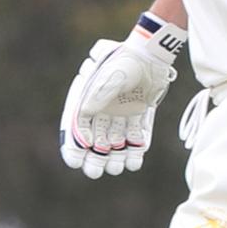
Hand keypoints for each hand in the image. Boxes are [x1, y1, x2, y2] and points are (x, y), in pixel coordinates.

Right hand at [58, 12, 185, 178]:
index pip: (78, 129)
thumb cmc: (127, 62)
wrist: (151, 54)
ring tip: (117, 169)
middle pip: (97, 141)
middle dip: (95, 158)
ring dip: (116, 156)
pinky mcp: (140, 113)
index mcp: (90, 101)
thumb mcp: (110, 77)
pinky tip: (134, 161)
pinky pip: (137, 134)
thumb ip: (100, 95)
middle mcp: (104, 110)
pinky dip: (136, 148)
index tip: (76, 162)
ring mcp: (123, 113)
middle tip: (95, 173)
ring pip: (117, 141)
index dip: (75, 147)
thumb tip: (86, 112)